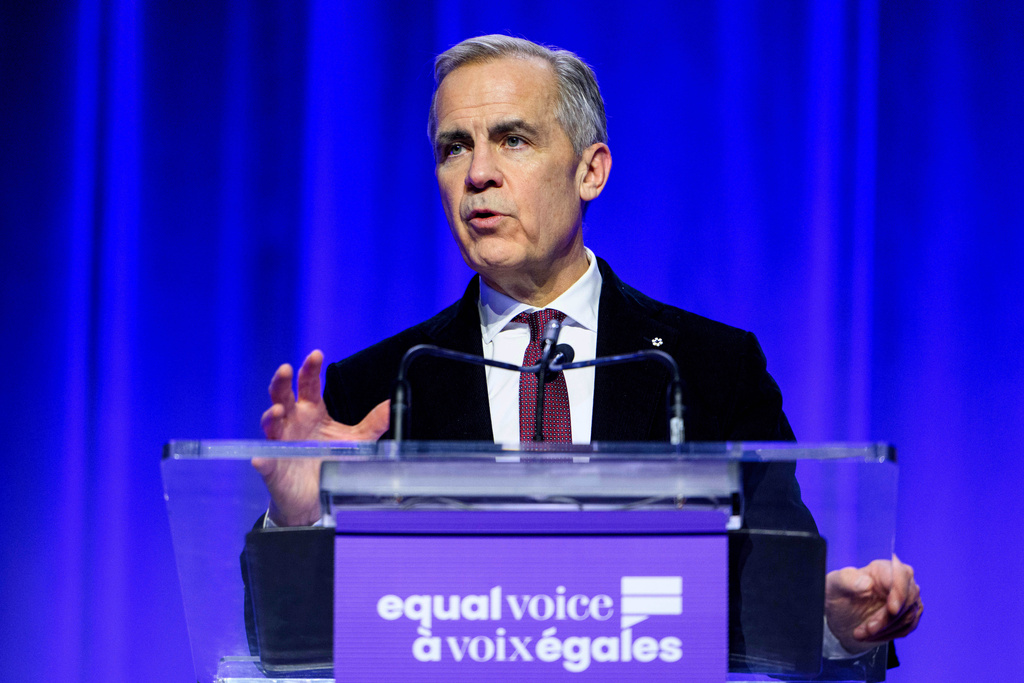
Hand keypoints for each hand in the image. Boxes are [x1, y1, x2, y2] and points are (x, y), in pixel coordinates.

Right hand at [253, 349, 389, 525]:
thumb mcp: (356, 440)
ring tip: (277, 411)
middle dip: (282, 382)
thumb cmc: (331, 460)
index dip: (310, 369)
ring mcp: (280, 443)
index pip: (309, 385)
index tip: (316, 355)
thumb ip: (372, 423)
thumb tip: (391, 405)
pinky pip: (265, 461)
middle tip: (286, 369)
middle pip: (283, 396)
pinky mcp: (273, 467)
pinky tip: (262, 458)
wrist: (317, 496)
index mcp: (312, 411)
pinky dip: (263, 459)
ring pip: (270, 424)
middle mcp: (293, 422)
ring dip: (271, 416)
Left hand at [825, 555, 922, 653]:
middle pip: (907, 599)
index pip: (901, 575)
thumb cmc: (838, 594)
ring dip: (885, 629)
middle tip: (868, 629)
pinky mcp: (909, 613)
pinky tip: (872, 635)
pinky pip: (907, 627)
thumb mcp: (834, 585)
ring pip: (908, 616)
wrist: (841, 615)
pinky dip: (889, 634)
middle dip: (887, 619)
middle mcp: (898, 580)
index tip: (892, 610)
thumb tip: (866, 583)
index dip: (899, 592)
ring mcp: (906, 597)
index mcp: (881, 568)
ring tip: (862, 633)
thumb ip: (846, 580)